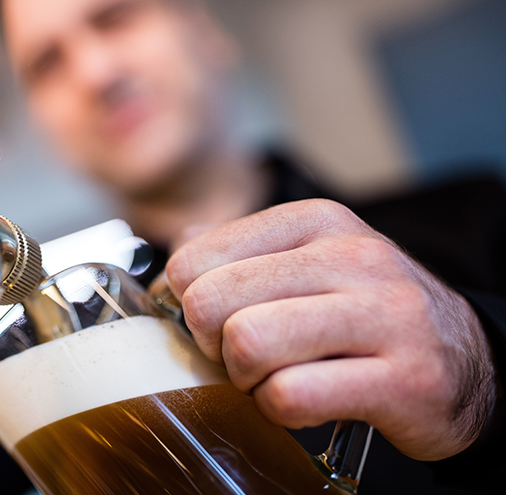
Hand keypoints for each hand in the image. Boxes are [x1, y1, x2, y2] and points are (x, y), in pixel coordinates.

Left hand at [165, 198, 496, 460]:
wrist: (467, 360)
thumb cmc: (367, 312)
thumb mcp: (308, 260)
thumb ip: (235, 253)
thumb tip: (165, 273)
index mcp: (316, 221)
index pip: (195, 255)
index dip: (187, 301)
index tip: (213, 321)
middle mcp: (352, 257)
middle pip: (212, 300)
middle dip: (210, 342)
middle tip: (238, 355)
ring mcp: (383, 316)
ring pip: (248, 343)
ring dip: (244, 377)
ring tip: (270, 377)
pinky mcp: (403, 379)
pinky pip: (291, 396)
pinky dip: (279, 410)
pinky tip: (303, 401)